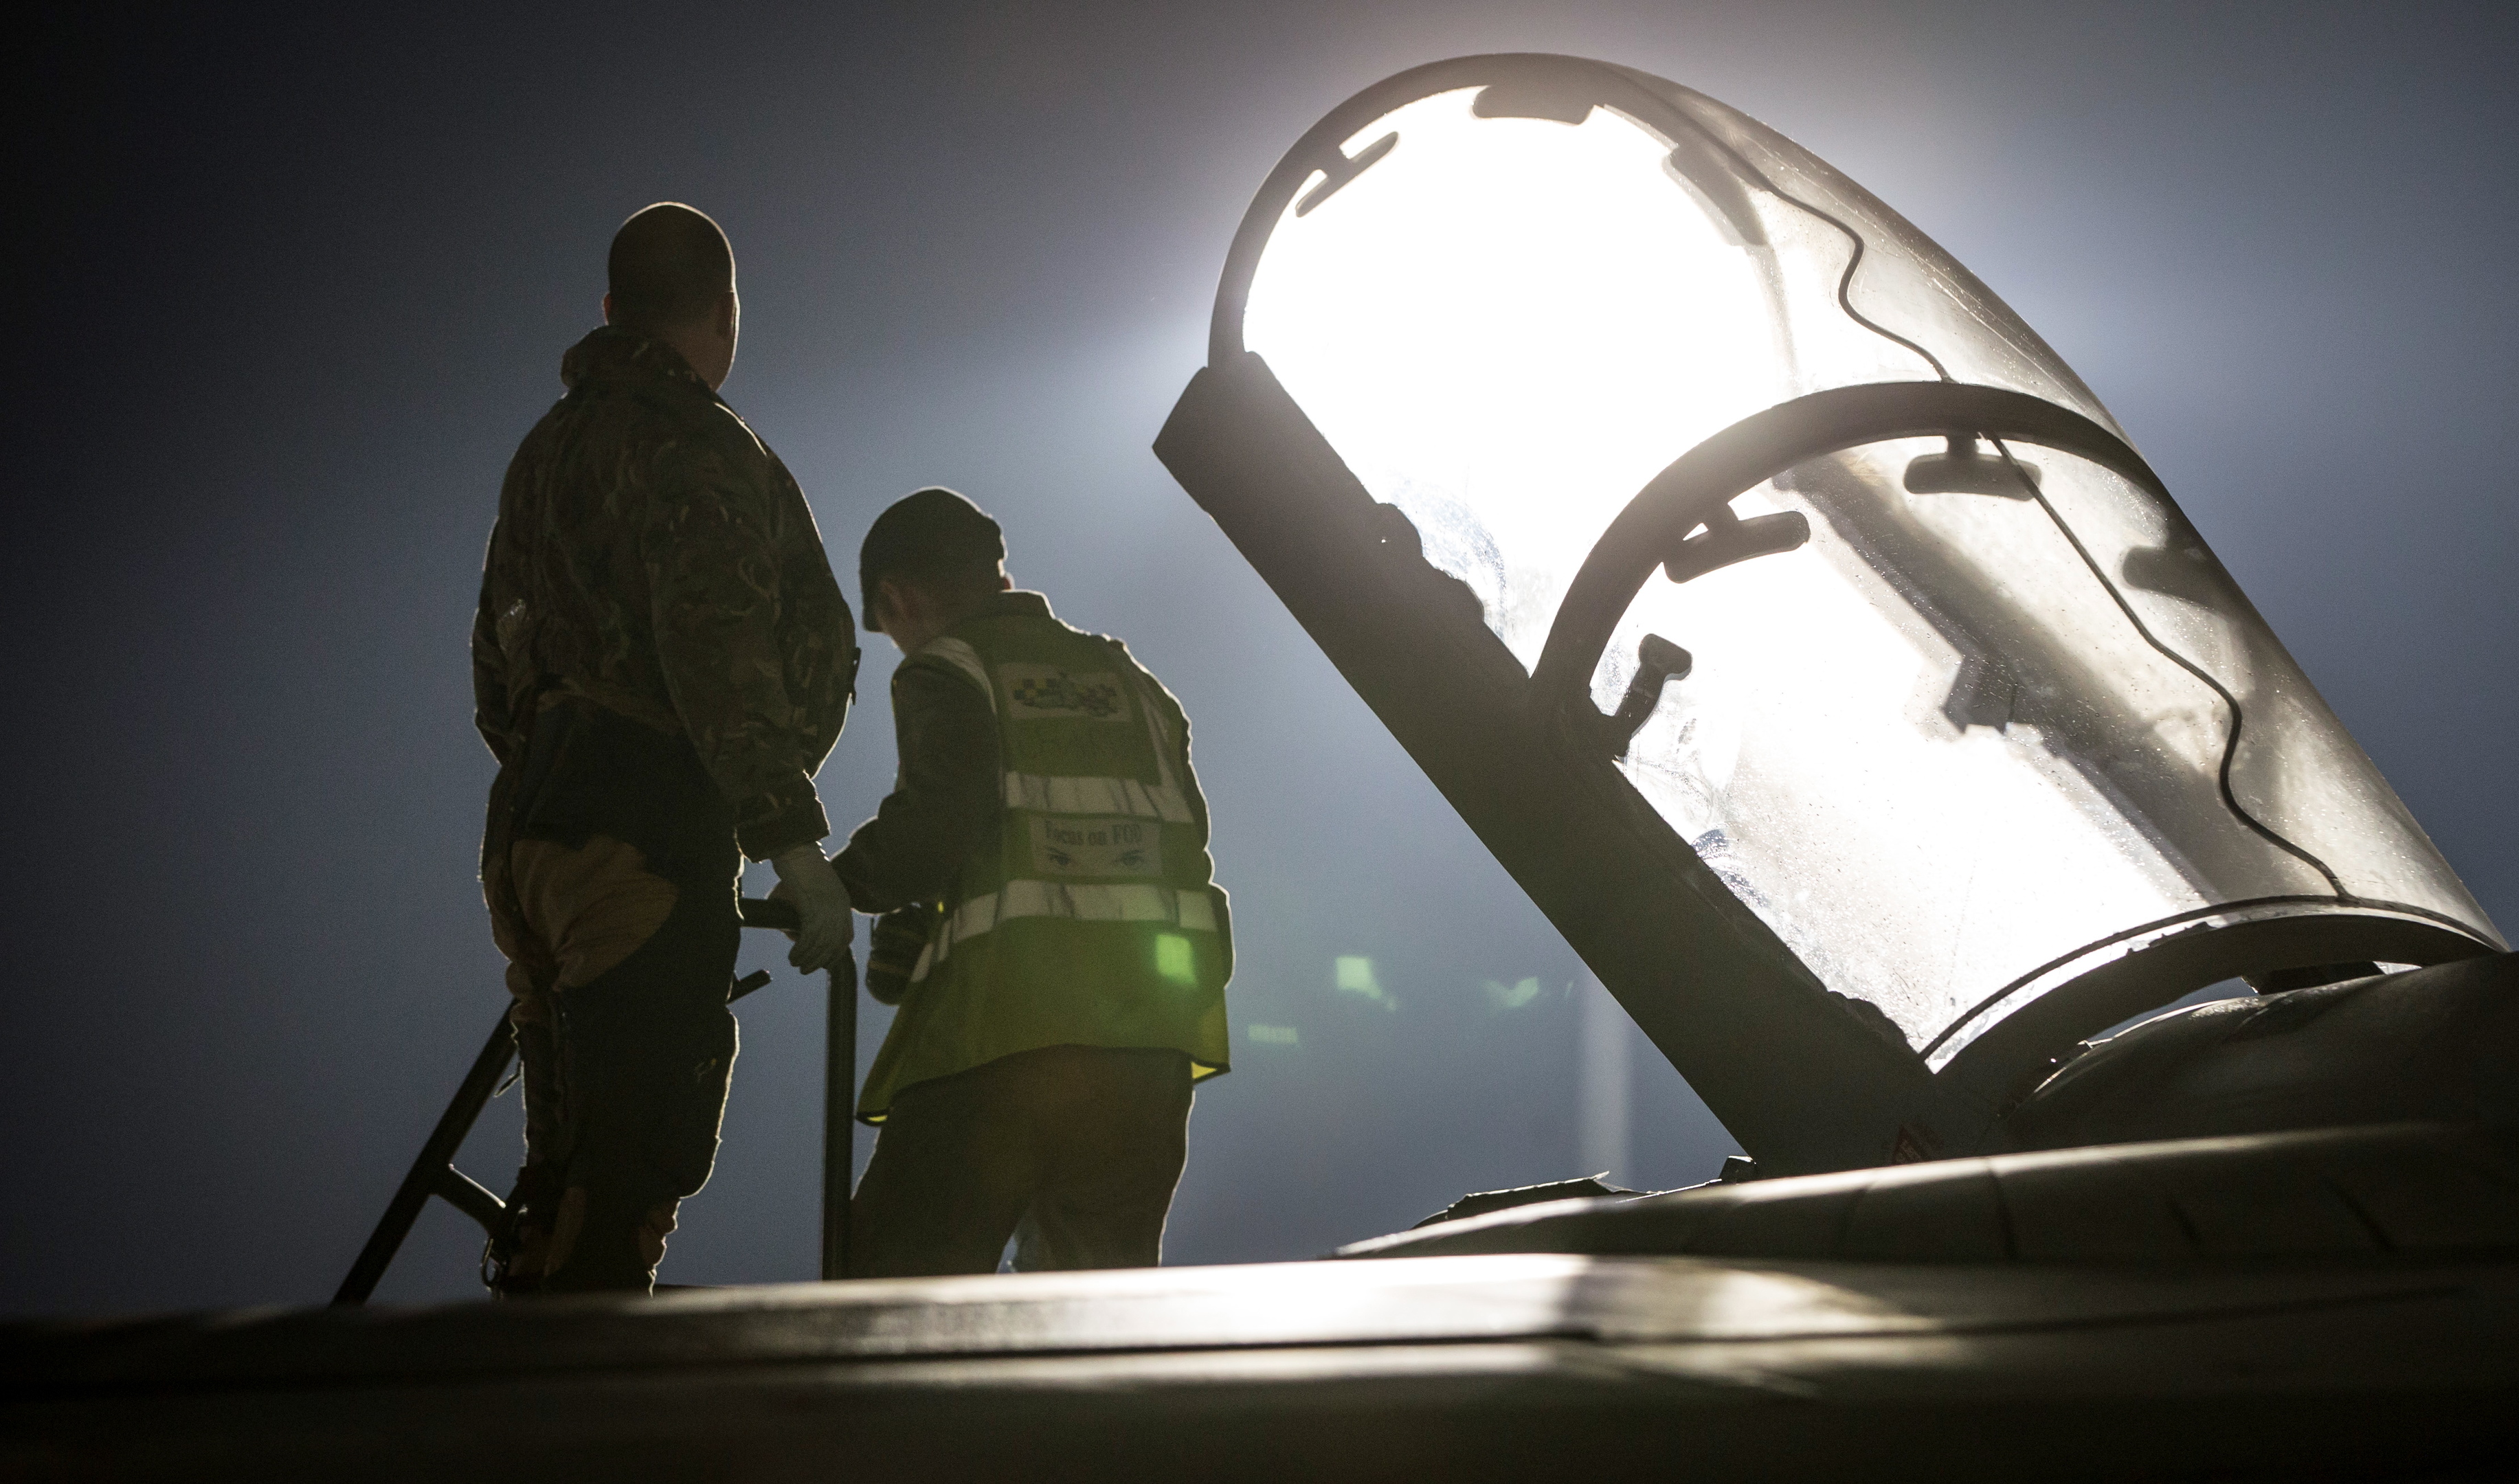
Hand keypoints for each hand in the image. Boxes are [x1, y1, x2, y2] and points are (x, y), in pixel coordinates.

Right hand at [769, 844, 854, 973]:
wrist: (796, 850)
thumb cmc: (797, 870)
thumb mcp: (805, 895)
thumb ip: (800, 914)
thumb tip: (790, 933)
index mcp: (842, 904)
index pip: (846, 936)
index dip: (836, 953)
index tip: (826, 965)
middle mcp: (839, 908)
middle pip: (834, 944)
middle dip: (820, 961)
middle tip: (805, 970)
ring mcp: (827, 908)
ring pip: (821, 944)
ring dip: (808, 958)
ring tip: (795, 963)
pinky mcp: (812, 907)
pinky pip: (810, 937)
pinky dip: (801, 950)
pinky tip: (792, 955)